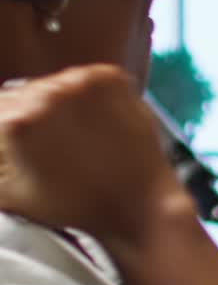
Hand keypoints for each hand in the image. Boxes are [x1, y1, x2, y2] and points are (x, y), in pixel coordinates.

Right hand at [0, 64, 191, 245]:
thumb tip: (2, 150)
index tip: (18, 142)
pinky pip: (86, 80)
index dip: (8, 131)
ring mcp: (80, 82)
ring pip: (54, 84)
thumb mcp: (13, 195)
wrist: (137, 204)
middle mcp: (47, 93)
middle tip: (50, 144)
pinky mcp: (109, 79)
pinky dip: (88, 98)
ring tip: (76, 138)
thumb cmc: (80, 206)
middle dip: (32, 117)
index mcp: (18, 122)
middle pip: (23, 94)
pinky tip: (94, 125)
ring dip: (59, 105)